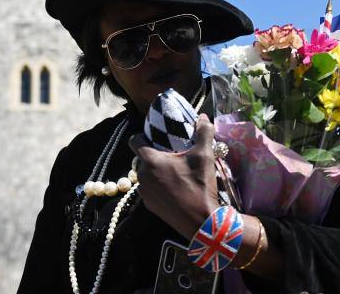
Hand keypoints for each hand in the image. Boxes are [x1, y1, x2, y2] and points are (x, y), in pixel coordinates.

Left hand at [128, 114, 221, 238]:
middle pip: (142, 158)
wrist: (202, 222)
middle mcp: (142, 176)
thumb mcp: (205, 156)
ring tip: (173, 171)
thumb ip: (204, 133)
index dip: (142, 135)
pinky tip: (174, 188)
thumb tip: (203, 117)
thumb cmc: (200, 186)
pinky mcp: (150, 206)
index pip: (134, 141)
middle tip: (171, 153)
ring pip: (145, 175)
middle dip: (153, 154)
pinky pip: (150, 189)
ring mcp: (144, 193)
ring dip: (155, 171)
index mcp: (151, 161)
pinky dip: (158, 186)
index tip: (155, 135)